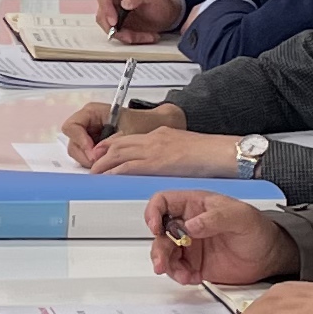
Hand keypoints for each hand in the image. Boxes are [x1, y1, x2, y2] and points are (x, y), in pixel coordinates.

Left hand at [89, 121, 237, 176]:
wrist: (219, 152)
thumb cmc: (209, 153)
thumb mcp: (184, 148)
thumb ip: (169, 153)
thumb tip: (163, 164)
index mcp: (160, 134)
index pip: (129, 138)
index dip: (112, 144)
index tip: (102, 151)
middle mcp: (153, 139)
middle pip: (119, 144)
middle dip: (103, 154)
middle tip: (92, 163)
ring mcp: (153, 150)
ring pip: (119, 154)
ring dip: (104, 164)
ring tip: (95, 174)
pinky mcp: (155, 163)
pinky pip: (128, 167)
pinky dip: (114, 172)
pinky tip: (107, 179)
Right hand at [95, 0, 185, 38]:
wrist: (168, 13)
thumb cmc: (162, 1)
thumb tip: (125, 2)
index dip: (106, 9)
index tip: (114, 22)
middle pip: (103, 14)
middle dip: (114, 28)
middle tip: (130, 35)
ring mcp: (116, 12)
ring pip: (110, 27)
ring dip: (125, 35)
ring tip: (146, 36)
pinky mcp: (119, 24)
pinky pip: (119, 34)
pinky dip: (131, 38)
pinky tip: (146, 36)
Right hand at [145, 191, 292, 285]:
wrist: (271, 257)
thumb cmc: (258, 229)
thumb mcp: (240, 217)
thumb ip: (215, 218)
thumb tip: (189, 225)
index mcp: (196, 205)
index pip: (163, 203)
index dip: (154, 213)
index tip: (156, 227)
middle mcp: (188, 225)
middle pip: (160, 233)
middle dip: (158, 248)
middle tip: (162, 261)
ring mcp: (190, 246)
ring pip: (165, 253)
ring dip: (165, 264)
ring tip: (179, 273)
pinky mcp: (195, 265)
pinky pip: (177, 270)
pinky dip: (178, 275)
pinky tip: (189, 277)